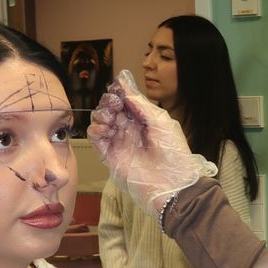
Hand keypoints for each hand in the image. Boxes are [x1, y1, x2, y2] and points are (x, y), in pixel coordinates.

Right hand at [88, 71, 215, 215]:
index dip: (118, 93)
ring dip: (101, 115)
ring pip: (100, 121)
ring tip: (111, 118)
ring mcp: (119, 142)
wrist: (172, 184)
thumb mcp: (160, 121)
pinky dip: (95, 130)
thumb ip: (139, 103)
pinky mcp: (110, 156)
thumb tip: (123, 83)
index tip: (116, 88)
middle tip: (115, 104)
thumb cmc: (173, 152)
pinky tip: (105, 130)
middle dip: (108, 102)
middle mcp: (129, 129)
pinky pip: (96, 139)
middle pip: (110, 109)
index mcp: (143, 120)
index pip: (124, 101)